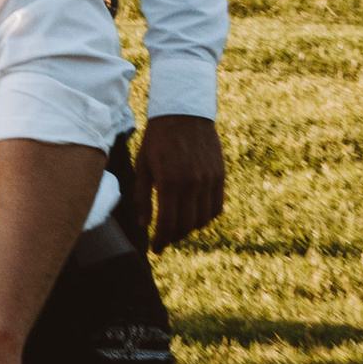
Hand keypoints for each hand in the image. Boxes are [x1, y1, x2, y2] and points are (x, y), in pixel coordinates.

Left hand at [135, 115, 225, 249]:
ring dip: (190, 229)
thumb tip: (144, 225)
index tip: (155, 249)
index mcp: (169, 182)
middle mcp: (191, 184)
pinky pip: (217, 206)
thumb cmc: (157, 140)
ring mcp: (208, 180)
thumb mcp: (143, 166)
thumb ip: (142, 197)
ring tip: (178, 229)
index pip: (167, 223)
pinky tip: (196, 217)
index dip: (161, 241)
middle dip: (174, 237)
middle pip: (186, 225)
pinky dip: (207, 217)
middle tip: (165, 240)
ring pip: (203, 219)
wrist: (184, 113)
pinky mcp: (220, 176)